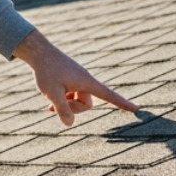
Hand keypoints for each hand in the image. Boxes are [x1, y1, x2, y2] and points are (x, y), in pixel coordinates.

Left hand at [11, 29, 137, 127]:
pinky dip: (62, 97)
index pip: (109, 95)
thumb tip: (70, 124)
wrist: (38, 52)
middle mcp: (85, 81)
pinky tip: (48, 96)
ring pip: (77, 100)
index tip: (137, 108)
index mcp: (86, 82)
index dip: (123, 103)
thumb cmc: (46, 70)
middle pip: (86, 104)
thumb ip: (62, 109)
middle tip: (53, 106)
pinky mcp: (71, 79)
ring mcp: (78, 80)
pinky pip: (71, 94)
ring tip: (49, 97)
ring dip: (65, 102)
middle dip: (72, 108)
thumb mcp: (52, 92)